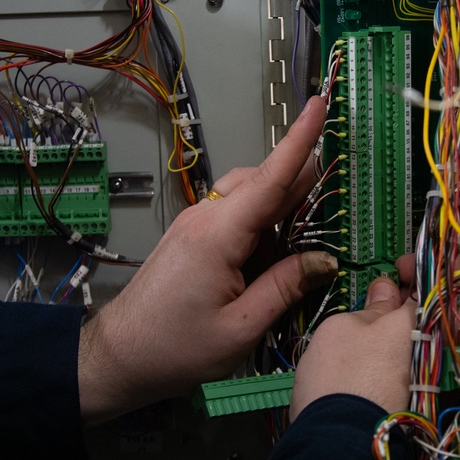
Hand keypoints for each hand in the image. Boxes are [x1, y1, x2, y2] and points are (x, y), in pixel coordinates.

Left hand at [78, 97, 338, 423]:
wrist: (120, 355)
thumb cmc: (176, 348)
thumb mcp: (241, 327)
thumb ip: (285, 287)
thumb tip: (326, 259)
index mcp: (219, 235)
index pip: (270, 179)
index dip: (299, 141)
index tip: (318, 104)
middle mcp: (206, 217)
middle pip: (262, 181)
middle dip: (300, 176)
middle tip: (340, 181)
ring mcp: (195, 224)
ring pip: (247, 195)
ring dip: (280, 202)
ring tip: (314, 223)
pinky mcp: (191, 237)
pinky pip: (234, 214)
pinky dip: (261, 220)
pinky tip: (277, 247)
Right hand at [289, 253, 459, 418]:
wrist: (340, 445)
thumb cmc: (341, 377)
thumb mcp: (344, 326)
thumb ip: (373, 306)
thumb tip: (388, 291)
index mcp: (430, 320)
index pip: (457, 276)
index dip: (430, 263)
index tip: (401, 264)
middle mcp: (442, 348)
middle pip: (443, 308)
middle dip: (416, 293)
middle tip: (386, 291)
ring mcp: (436, 375)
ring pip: (432, 335)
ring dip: (408, 321)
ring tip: (375, 320)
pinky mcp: (423, 397)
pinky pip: (423, 358)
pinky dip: (405, 345)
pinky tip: (377, 348)